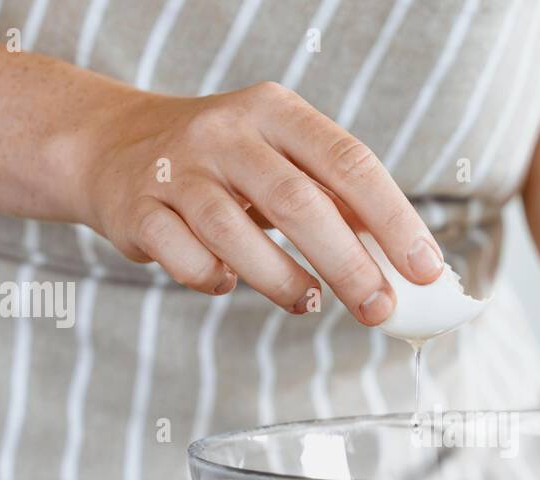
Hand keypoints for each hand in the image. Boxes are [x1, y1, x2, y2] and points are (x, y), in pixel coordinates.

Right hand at [77, 82, 443, 320]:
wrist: (113, 146)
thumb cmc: (226, 164)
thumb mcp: (281, 157)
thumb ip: (335, 201)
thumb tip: (402, 265)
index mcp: (276, 112)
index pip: (349, 163)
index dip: (393, 219)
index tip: (426, 270)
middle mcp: (225, 133)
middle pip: (298, 202)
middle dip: (348, 264)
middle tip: (380, 308)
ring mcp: (177, 170)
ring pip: (234, 233)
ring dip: (282, 280)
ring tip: (309, 304)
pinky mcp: (139, 210)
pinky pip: (184, 258)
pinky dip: (212, 279)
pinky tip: (227, 282)